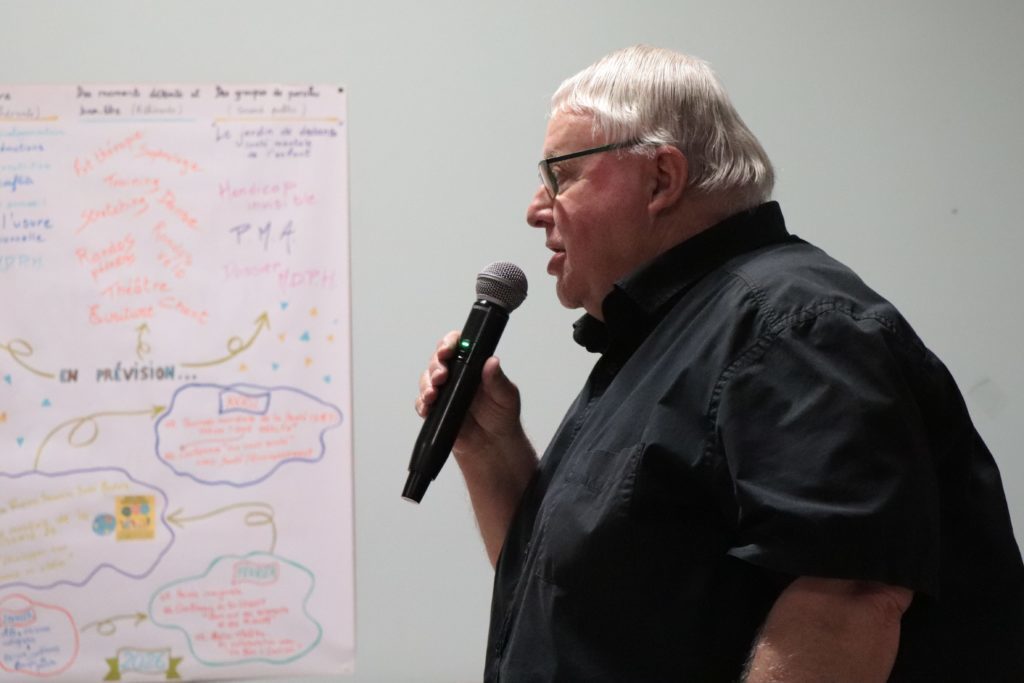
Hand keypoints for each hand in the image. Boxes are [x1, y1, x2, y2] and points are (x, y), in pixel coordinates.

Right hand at [415, 331, 537, 565]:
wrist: (494, 447)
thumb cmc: (502, 417)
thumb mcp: (506, 396)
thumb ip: (497, 380)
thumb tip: (492, 362)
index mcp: (473, 366)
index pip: (456, 345)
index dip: (449, 343)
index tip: (449, 349)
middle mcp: (456, 375)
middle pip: (436, 361)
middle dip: (435, 366)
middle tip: (442, 374)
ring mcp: (444, 393)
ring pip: (426, 381)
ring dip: (427, 384)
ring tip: (433, 393)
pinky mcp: (436, 411)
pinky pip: (422, 404)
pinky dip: (422, 404)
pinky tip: (427, 407)